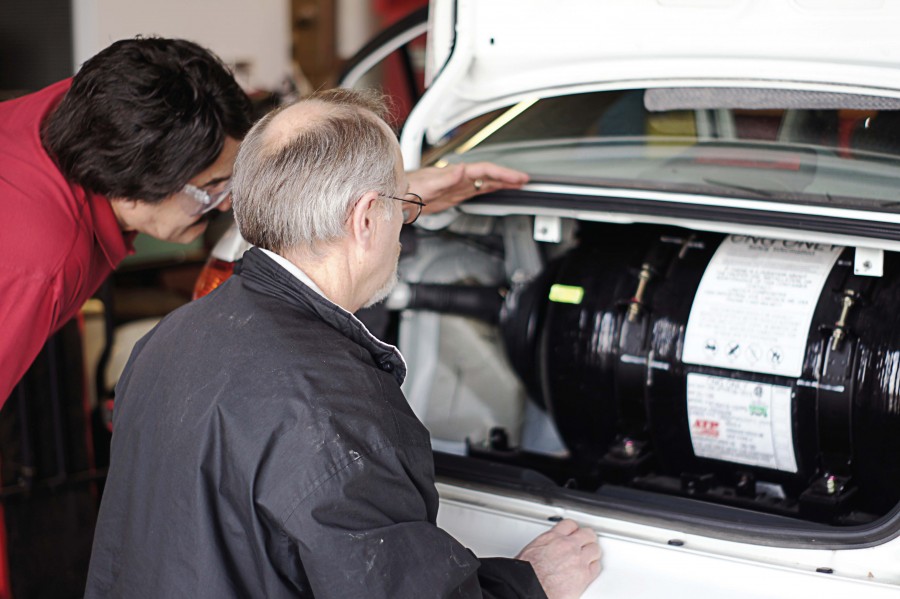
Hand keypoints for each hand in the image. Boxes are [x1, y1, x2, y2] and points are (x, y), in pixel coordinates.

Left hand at [407, 162, 528, 214]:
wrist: (399, 196)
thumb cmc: (409, 187)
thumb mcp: (427, 184)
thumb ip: (444, 178)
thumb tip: (461, 170)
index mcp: (456, 172)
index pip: (485, 171)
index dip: (502, 173)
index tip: (516, 177)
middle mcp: (459, 177)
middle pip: (489, 174)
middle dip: (508, 176)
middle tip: (525, 180)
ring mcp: (458, 185)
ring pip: (486, 181)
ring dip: (502, 182)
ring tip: (518, 183)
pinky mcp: (455, 194)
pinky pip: (478, 190)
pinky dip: (490, 189)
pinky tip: (497, 189)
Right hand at [516, 519, 601, 598]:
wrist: (529, 588)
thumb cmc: (526, 573)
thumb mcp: (532, 550)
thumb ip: (545, 546)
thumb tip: (545, 551)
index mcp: (552, 538)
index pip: (570, 525)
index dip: (573, 529)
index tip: (574, 533)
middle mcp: (567, 546)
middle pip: (587, 534)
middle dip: (587, 538)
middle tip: (585, 543)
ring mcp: (578, 560)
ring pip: (595, 549)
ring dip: (592, 552)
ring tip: (589, 556)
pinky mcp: (584, 576)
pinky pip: (596, 567)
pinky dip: (594, 567)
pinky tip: (589, 569)